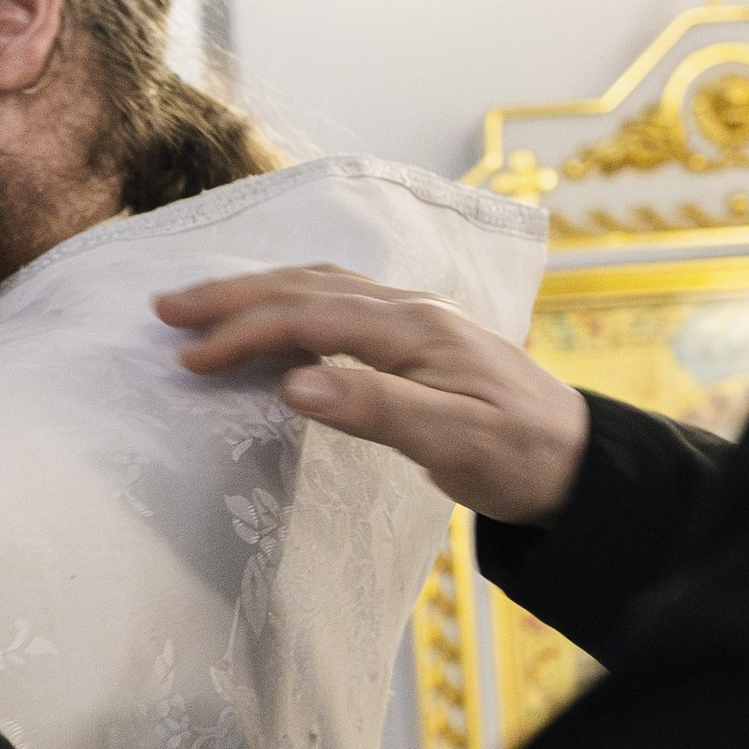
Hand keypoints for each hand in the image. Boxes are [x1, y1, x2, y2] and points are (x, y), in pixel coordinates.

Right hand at [156, 265, 588, 524]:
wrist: (583, 462)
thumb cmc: (520, 458)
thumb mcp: (452, 442)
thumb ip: (374, 409)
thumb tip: (292, 384)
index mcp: (414, 329)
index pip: (308, 316)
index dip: (243, 332)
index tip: (188, 358)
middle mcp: (412, 310)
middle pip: (305, 286)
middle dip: (232, 295)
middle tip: (165, 309)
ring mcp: (416, 318)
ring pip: (321, 286)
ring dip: (257, 292)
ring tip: (202, 306)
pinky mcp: (418, 337)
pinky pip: (339, 301)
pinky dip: (291, 301)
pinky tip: (274, 315)